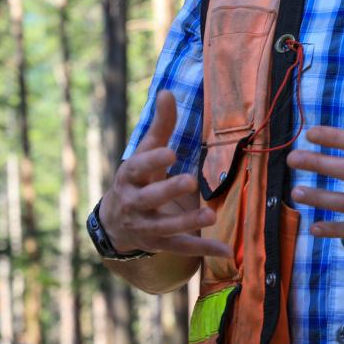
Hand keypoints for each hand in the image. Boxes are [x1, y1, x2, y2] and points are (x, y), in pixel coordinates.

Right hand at [99, 91, 232, 258]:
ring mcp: (146, 227)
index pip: (137, 168)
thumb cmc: (139, 178)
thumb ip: (160, 126)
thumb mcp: (145, 152)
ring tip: (210, 215)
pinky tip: (227, 251)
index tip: (170, 153)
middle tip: (190, 181)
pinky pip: (182, 248)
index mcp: (130, 178)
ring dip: (188, 222)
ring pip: (165, 228)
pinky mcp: (160, 244)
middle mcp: (134, 203)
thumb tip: (167, 92)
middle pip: (149, 199)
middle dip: (168, 191)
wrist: (116, 222)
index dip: (152, 161)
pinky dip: (204, 250)